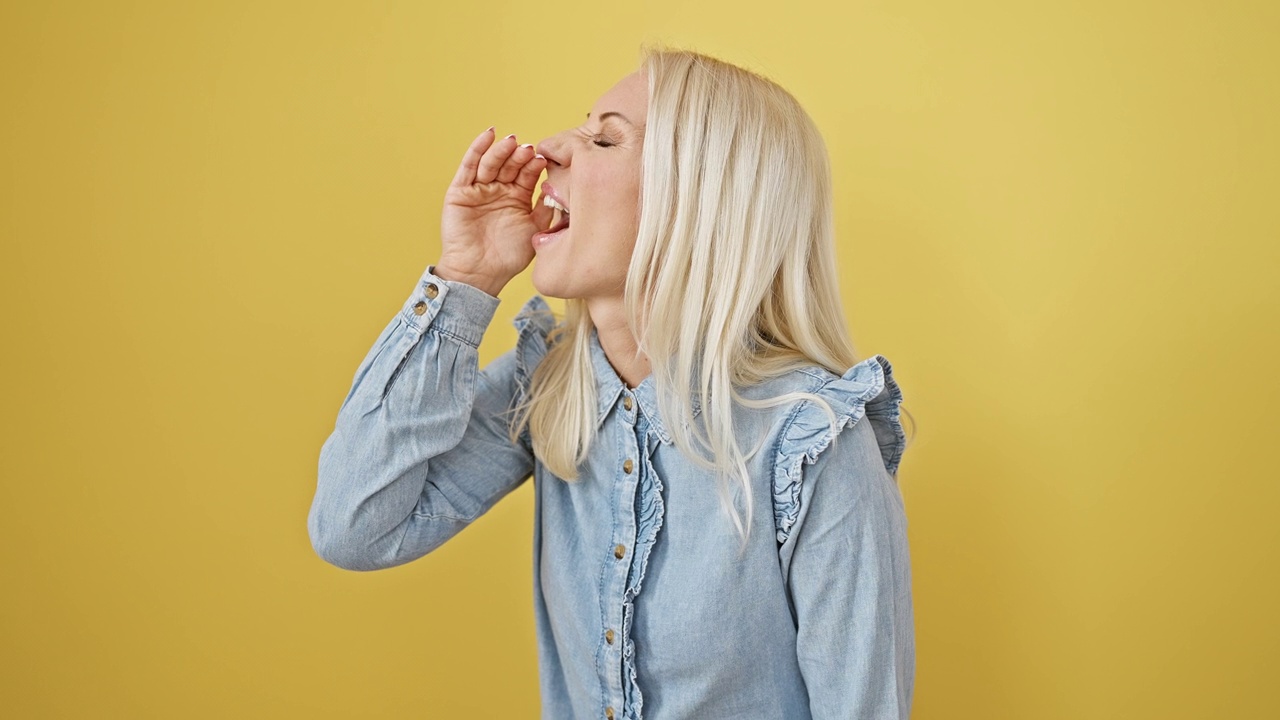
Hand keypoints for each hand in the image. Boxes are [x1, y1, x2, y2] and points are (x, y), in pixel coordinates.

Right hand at [436, 128, 553, 295]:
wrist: (480, 274)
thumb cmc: (508, 257)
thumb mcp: (535, 230)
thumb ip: (546, 209)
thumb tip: (559, 187)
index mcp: (517, 197)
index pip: (527, 174)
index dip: (535, 165)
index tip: (545, 159)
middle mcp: (499, 190)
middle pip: (510, 165)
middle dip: (520, 156)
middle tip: (529, 150)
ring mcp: (479, 189)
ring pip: (491, 163)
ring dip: (502, 151)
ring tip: (513, 143)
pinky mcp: (460, 191)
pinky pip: (468, 166)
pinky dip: (478, 149)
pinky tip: (489, 135)